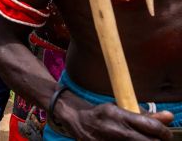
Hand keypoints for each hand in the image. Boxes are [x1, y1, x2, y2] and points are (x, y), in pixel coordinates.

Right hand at [57, 95, 172, 140]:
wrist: (77, 121)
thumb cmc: (102, 114)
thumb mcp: (120, 109)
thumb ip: (144, 115)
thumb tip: (169, 117)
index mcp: (121, 116)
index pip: (153, 126)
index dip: (165, 132)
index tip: (165, 134)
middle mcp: (117, 130)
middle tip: (157, 140)